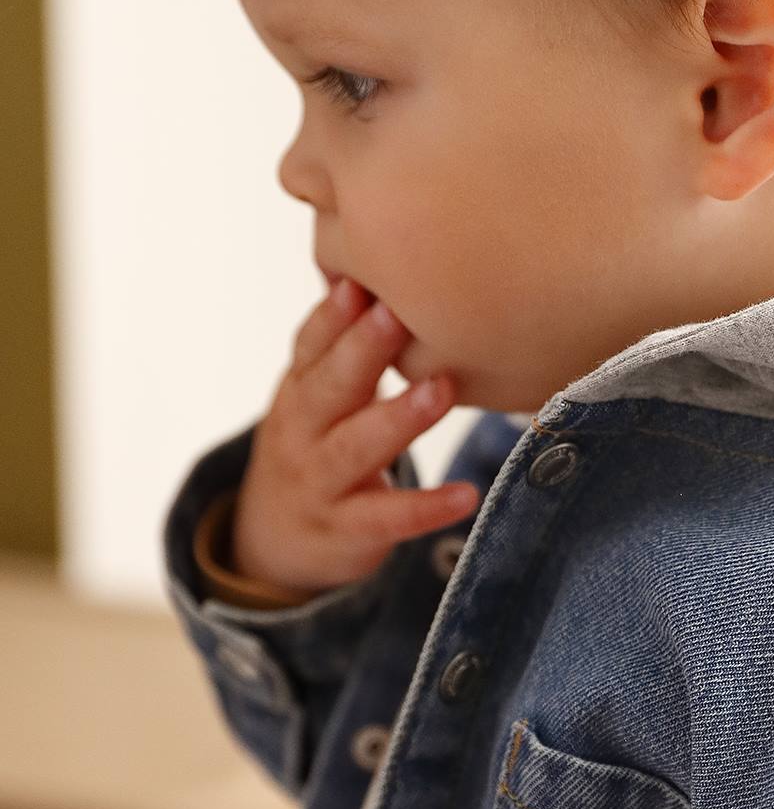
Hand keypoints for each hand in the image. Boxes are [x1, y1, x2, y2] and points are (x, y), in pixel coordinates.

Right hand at [229, 277, 481, 595]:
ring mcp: (320, 483)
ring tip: (440, 389)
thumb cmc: (315, 447)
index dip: (332, 317)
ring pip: (355, 448)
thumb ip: (346, 347)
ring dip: (398, 418)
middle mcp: (301, 433)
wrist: (274, 540)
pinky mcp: (347, 530)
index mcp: (299, 391)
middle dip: (360, 350)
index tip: (357, 282)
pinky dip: (426, 508)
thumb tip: (386, 268)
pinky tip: (465, 496)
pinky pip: (389, 519)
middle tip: (397, 315)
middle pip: (328, 387)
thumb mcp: (317, 398)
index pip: (310, 347)